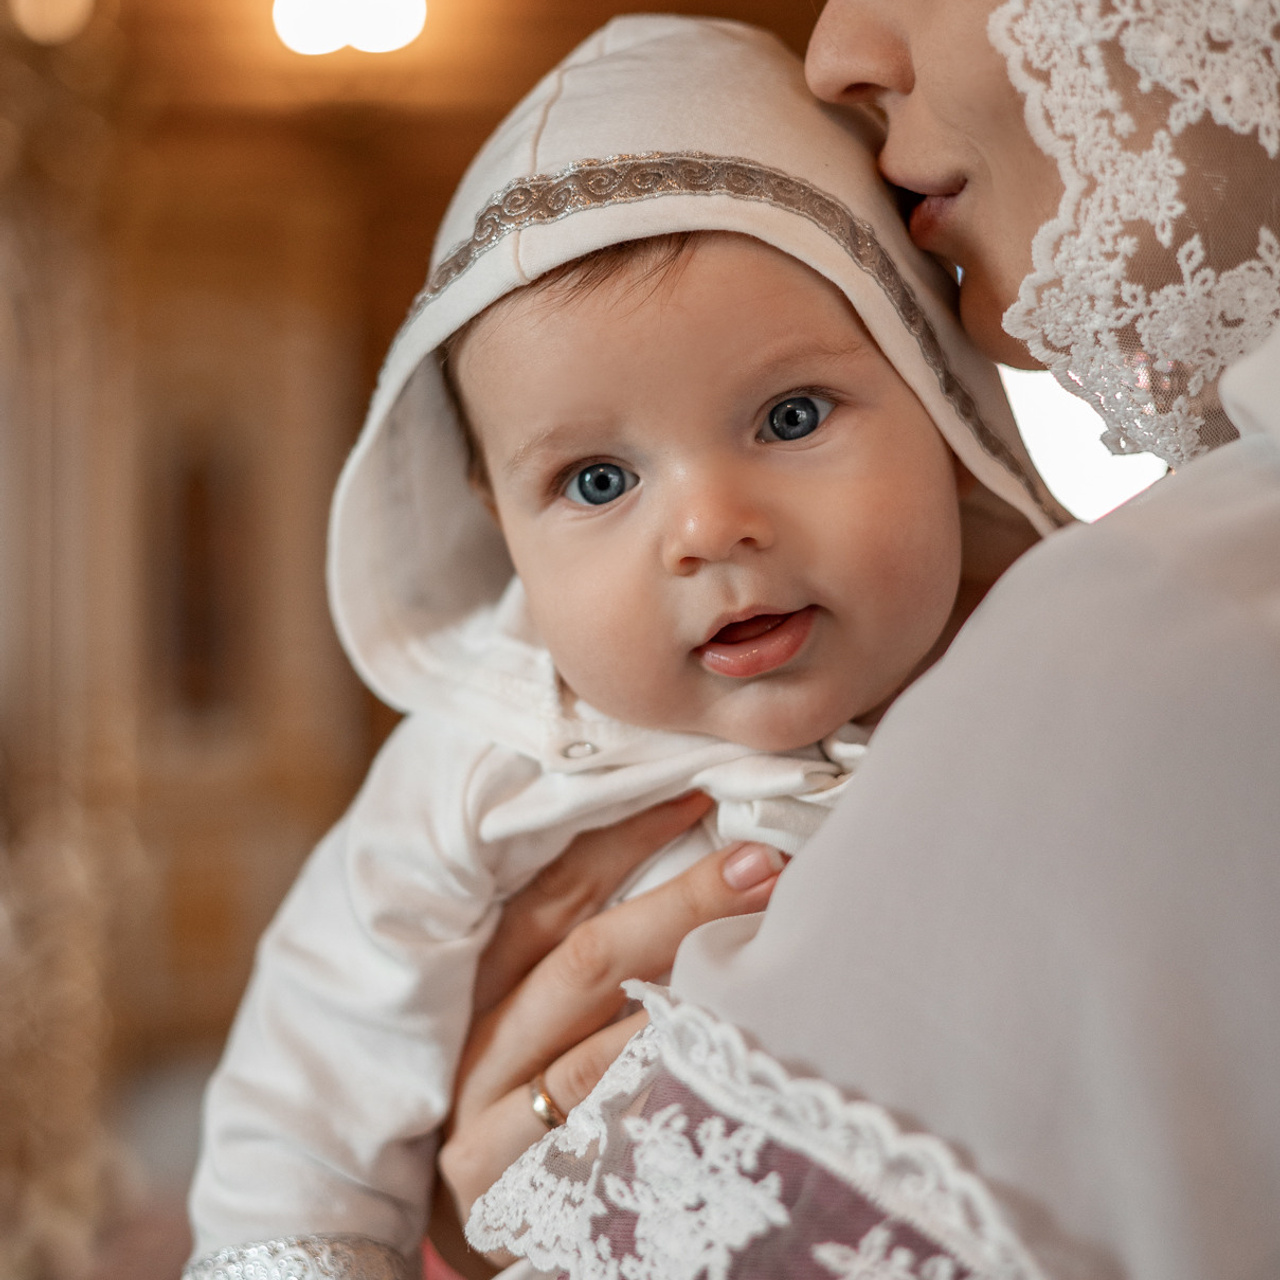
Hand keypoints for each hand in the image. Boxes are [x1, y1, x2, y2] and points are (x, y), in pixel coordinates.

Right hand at [430, 794, 784, 1275]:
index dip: (626, 840)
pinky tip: (706, 1037)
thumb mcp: (546, 1025)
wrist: (490, 1231)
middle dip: (679, 903)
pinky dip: (646, 1066)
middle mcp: (481, 1029)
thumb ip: (599, 960)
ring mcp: (484, 1104)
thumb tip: (715, 870)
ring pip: (586, 1027)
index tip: (702, 798)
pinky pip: (586, 1107)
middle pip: (580, 951)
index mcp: (489, 977)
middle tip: (763, 864)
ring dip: (679, 977)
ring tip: (757, 946)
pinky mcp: (498, 1173)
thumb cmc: (532, 1108)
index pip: (554, 891)